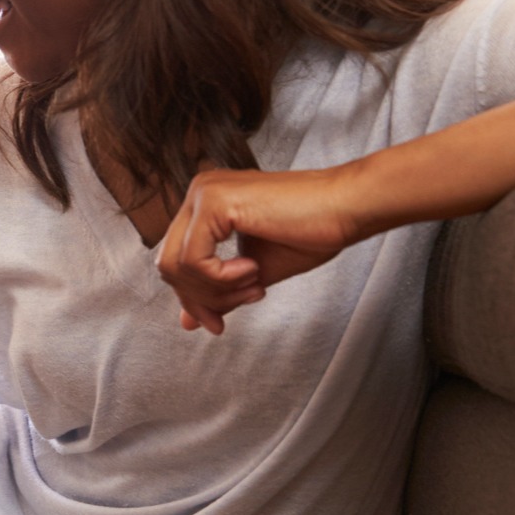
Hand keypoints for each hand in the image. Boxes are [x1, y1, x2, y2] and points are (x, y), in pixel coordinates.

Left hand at [156, 166, 358, 333]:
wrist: (346, 209)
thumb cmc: (311, 233)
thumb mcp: (252, 274)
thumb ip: (216, 292)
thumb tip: (188, 321)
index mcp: (206, 205)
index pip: (174, 260)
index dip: (193, 298)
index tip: (219, 322)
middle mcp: (199, 193)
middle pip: (167, 264)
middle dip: (201, 298)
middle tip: (245, 300)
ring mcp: (204, 193)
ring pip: (176, 265)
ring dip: (216, 290)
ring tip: (255, 284)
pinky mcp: (214, 201)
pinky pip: (193, 259)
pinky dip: (220, 278)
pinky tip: (252, 271)